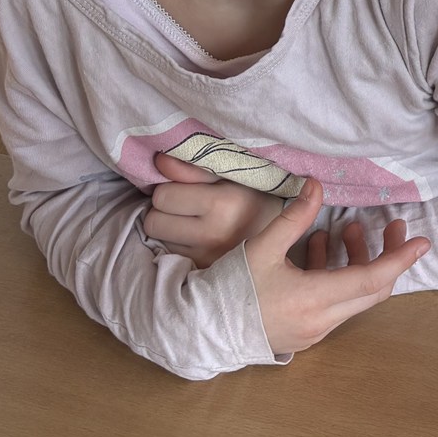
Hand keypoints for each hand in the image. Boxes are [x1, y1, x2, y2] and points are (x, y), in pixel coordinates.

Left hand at [142, 151, 284, 269]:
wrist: (283, 238)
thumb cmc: (256, 199)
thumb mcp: (232, 176)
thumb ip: (194, 168)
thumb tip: (159, 161)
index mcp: (224, 203)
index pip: (163, 195)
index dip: (170, 189)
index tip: (186, 190)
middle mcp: (213, 235)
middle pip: (154, 221)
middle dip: (164, 211)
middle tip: (184, 207)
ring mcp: (207, 260)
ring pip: (159, 240)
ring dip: (169, 230)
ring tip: (191, 223)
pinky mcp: (203, 275)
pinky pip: (170, 256)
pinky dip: (177, 246)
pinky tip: (194, 240)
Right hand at [245, 177, 429, 356]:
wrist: (201, 330)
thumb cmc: (230, 288)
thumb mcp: (263, 247)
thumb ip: (296, 217)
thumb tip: (317, 184)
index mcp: (314, 299)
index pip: (372, 280)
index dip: (400, 259)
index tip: (423, 241)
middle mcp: (322, 320)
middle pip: (373, 290)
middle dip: (388, 255)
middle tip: (392, 225)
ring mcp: (315, 330)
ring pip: (355, 296)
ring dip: (358, 262)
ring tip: (344, 229)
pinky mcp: (306, 332)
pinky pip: (336, 303)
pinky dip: (338, 276)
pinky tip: (320, 248)